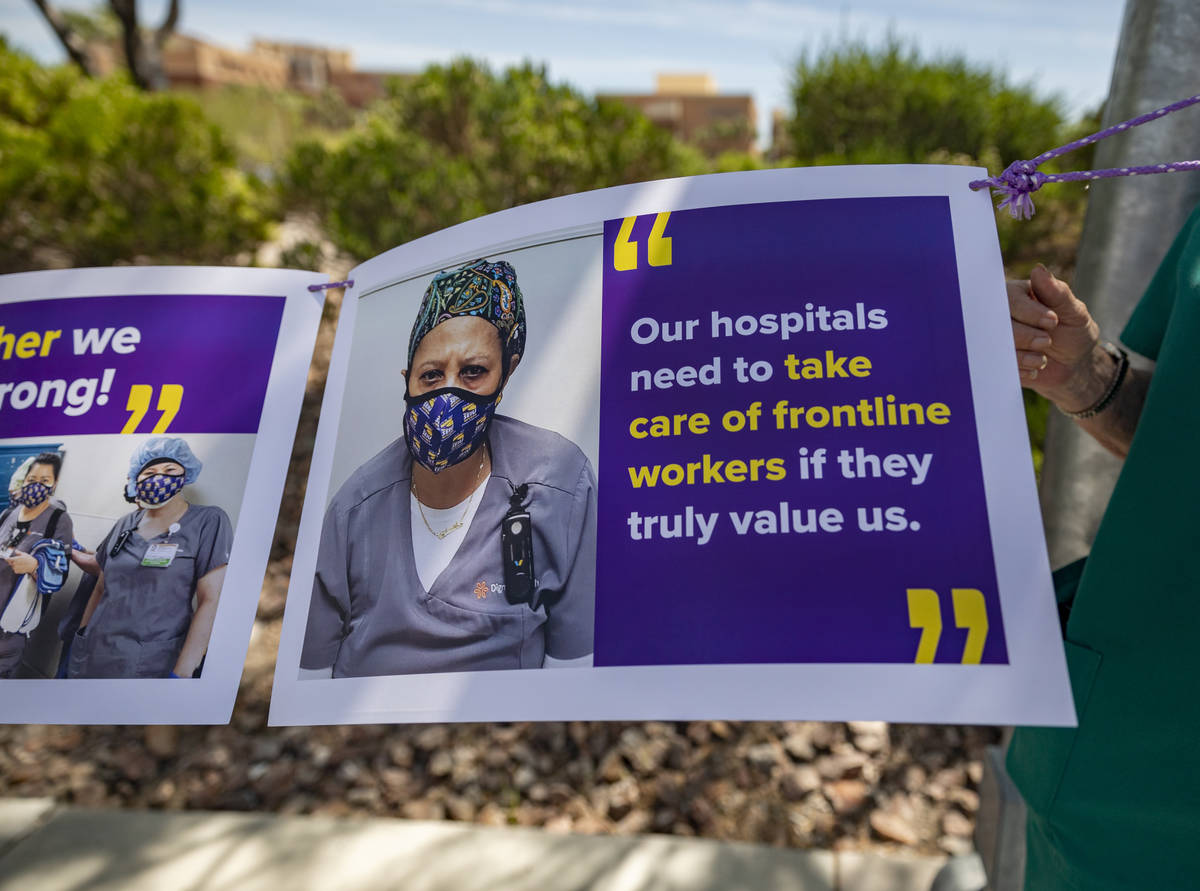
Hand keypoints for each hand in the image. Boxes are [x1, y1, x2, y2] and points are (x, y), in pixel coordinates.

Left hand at [5, 551, 36, 574]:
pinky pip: (14, 570)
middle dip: (12, 562)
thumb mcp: (24, 554)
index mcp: (16, 559)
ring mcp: (15, 568)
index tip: (6, 558)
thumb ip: (18, 552)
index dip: (7, 559)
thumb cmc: (29, 559)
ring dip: (15, 565)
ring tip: (20, 564)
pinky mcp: (17, 571)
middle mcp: (15, 564)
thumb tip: (15, 550)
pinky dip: (17, 569)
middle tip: (17, 561)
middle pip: (10, 563)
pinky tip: (21, 567)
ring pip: (12, 566)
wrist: (34, 565)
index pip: (8, 559)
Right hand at [1007, 265, 1102, 407]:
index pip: (1009, 297)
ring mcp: (997, 337)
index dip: (1029, 311)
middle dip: (1025, 335)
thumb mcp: (1074, 313)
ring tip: (1042, 359)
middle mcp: (1002, 314)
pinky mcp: (997, 359)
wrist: (1072, 366)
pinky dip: (1018, 370)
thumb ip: (1058, 293)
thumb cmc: (1073, 333)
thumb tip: (1038, 269)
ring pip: (996, 344)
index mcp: (1019, 295)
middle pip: (998, 322)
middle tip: (1047, 341)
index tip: (1053, 321)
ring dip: (1022, 356)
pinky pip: (997, 365)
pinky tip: (1033, 369)